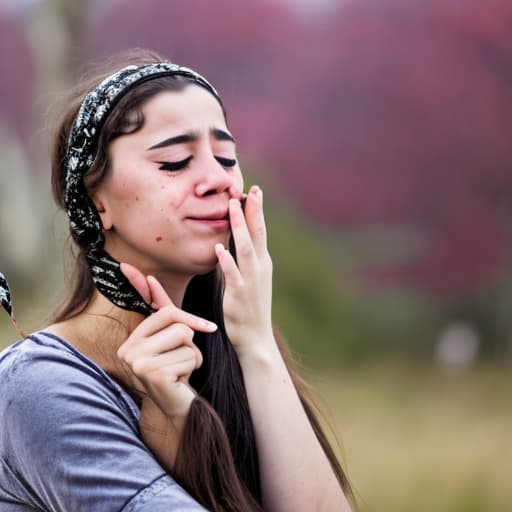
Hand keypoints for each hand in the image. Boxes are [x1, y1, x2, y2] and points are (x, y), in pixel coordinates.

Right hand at [117, 264, 216, 420]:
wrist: (179, 409)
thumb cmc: (177, 371)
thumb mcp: (170, 340)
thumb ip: (162, 311)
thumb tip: (150, 276)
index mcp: (132, 340)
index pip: (165, 312)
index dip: (190, 318)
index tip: (209, 327)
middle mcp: (129, 351)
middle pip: (179, 325)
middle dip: (190, 343)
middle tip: (181, 362)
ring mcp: (138, 363)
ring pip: (186, 339)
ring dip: (192, 356)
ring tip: (181, 371)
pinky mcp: (154, 374)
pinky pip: (189, 356)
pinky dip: (193, 368)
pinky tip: (181, 381)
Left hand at [215, 185, 275, 356]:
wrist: (256, 338)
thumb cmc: (251, 307)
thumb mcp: (253, 279)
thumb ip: (246, 260)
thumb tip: (237, 241)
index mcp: (263, 263)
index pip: (260, 232)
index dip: (257, 211)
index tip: (254, 191)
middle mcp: (260, 268)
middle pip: (257, 234)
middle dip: (254, 211)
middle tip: (251, 190)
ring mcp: (251, 281)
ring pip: (246, 249)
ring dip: (239, 227)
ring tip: (232, 207)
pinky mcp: (239, 295)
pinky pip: (233, 275)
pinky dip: (227, 261)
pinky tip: (220, 248)